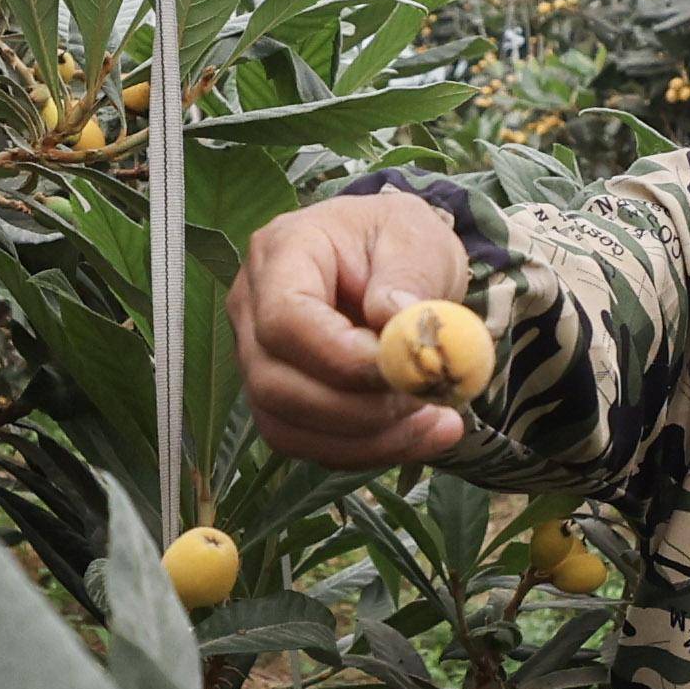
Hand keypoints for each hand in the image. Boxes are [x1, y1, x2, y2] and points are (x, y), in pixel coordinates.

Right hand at [230, 190, 483, 467]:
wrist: (392, 260)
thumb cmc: (399, 240)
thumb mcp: (418, 238)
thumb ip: (409, 277)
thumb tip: (395, 324)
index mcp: (281, 253)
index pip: (284, 320)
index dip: (341, 359)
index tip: (406, 371)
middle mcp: (251, 309)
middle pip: (274, 385)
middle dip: (358, 411)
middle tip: (429, 402)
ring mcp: (255, 358)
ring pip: (287, 427)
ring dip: (367, 440)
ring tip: (438, 421)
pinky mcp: (278, 398)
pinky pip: (307, 443)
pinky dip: (366, 450)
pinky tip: (419, 433)